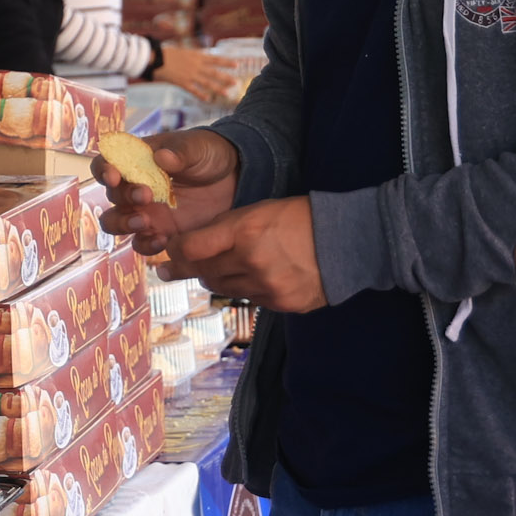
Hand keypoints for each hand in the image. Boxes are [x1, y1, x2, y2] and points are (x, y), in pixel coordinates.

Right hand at [89, 127, 239, 258]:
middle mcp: (135, 188)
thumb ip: (180, 152)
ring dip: (124, 225)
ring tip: (146, 223)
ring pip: (116, 224)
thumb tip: (162, 156)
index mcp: (137, 162)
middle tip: (146, 196)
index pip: (106, 164)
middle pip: (110, 198)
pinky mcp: (162, 233)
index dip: (103, 170)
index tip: (115, 176)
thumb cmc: (210, 155)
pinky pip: (141, 244)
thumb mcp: (198, 147)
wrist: (237, 179)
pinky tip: (163, 240)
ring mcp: (147, 212)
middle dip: (123, 198)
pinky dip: (146, 245)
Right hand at [152, 45, 241, 105]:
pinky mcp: (182, 82)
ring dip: (218, 88)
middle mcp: (196, 65)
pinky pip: (194, 90)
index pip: (215, 59)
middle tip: (236, 83)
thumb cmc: (167, 53)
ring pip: (207, 83)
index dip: (226, 62)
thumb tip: (202, 59)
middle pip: (214, 73)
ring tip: (226, 93)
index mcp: (196, 56)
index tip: (237, 65)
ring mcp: (190, 75)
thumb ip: (194, 57)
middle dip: (226, 78)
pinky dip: (201, 95)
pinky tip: (208, 99)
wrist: (155, 58)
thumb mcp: (184, 51)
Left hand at [161, 196, 326, 312]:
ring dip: (215, 279)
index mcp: (245, 232)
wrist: (348, 241)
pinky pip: (249, 299)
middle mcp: (253, 262)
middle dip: (188, 269)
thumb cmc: (299, 218)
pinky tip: (252, 277)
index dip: (175, 252)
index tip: (168, 253)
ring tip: (215, 269)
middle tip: (172, 268)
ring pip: (223, 289)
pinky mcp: (282, 305)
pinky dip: (244, 288)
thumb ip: (224, 229)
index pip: (192, 249)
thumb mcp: (258, 211)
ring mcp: (268, 287)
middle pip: (203, 273)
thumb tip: (190, 247)